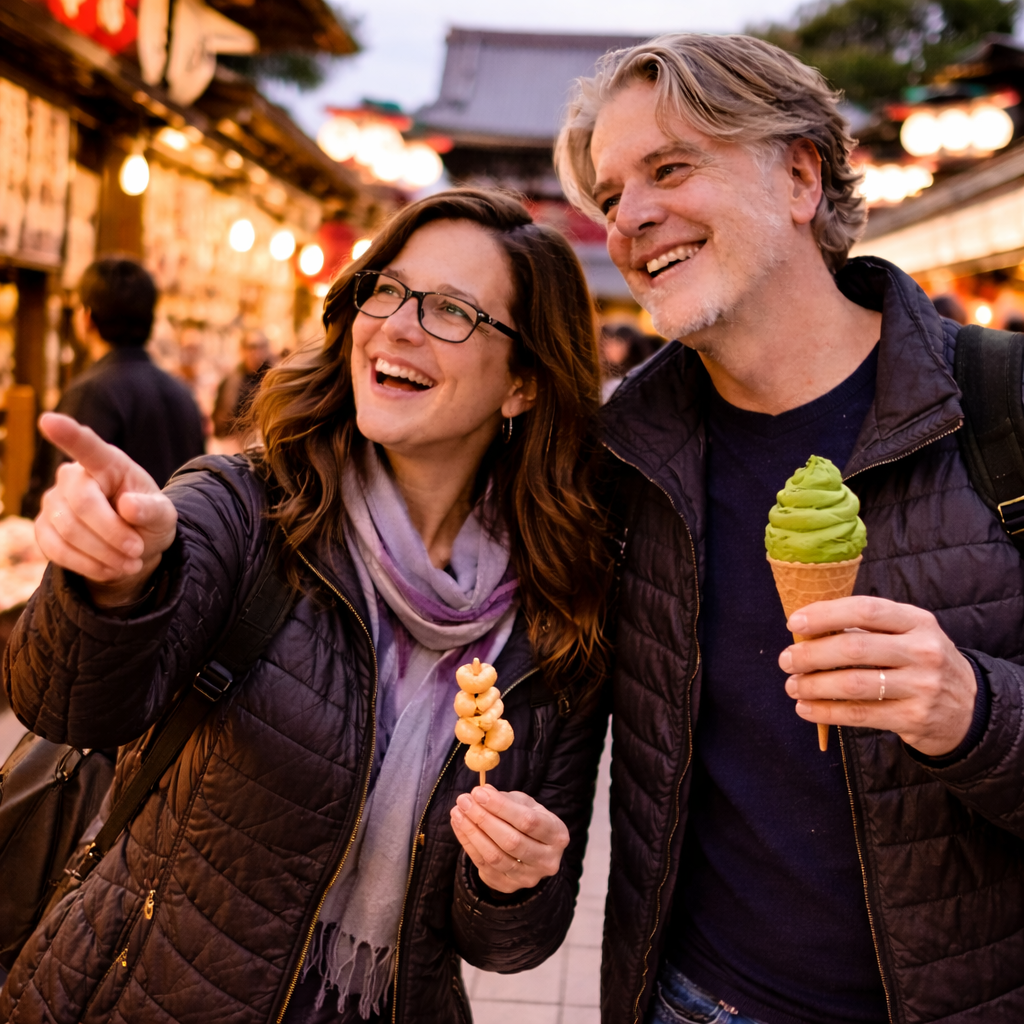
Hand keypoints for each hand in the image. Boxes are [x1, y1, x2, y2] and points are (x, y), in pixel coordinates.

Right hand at [34, 413, 177, 605]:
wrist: (132, 548)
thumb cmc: (147, 520)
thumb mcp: (163, 516)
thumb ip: (152, 510)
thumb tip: (128, 506)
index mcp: (108, 463)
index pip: (87, 446)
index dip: (68, 434)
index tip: (48, 420)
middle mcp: (74, 476)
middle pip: (83, 504)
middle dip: (113, 534)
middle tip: (138, 550)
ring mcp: (53, 501)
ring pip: (69, 531)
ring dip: (104, 554)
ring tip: (131, 561)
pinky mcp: (43, 527)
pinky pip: (57, 549)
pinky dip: (88, 565)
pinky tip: (110, 568)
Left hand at [450, 785, 568, 893]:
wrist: (532, 851)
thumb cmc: (528, 821)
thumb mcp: (525, 804)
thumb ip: (505, 798)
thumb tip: (482, 792)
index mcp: (557, 835)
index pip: (528, 821)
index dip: (501, 807)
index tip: (478, 793)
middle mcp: (547, 861)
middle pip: (511, 841)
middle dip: (483, 819)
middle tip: (464, 801)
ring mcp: (528, 878)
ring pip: (495, 856)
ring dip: (471, 832)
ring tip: (457, 812)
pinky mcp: (509, 887)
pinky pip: (483, 866)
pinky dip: (468, 844)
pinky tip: (459, 826)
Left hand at [779, 596, 977, 756]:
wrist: (969, 709)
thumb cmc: (920, 663)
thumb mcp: (908, 635)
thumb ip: (867, 628)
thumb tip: (807, 630)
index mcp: (917, 621)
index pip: (865, 609)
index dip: (825, 614)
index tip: (795, 622)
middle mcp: (923, 651)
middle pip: (854, 648)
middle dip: (811, 654)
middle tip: (786, 660)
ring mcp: (922, 686)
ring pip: (853, 684)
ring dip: (813, 685)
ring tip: (792, 686)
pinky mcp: (914, 718)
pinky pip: (860, 714)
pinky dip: (826, 711)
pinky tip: (806, 708)